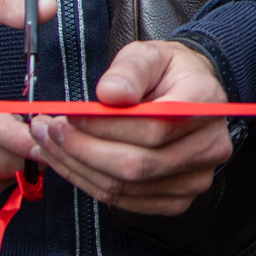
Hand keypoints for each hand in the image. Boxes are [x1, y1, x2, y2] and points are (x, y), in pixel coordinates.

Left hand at [28, 40, 234, 217]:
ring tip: (49, 145)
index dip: (105, 127)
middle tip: (47, 132)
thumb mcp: (148, 55)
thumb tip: (110, 94)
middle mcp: (209, 147)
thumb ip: (129, 71)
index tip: (67, 117)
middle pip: (137, 164)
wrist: (189, 94)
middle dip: (81, 150)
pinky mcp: (177, 199)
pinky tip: (69, 162)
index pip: (154, 127)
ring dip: (77, 168)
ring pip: (125, 186)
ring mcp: (195, 179)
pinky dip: (89, 183)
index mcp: (205, 105)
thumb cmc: (166, 73)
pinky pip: (124, 200)